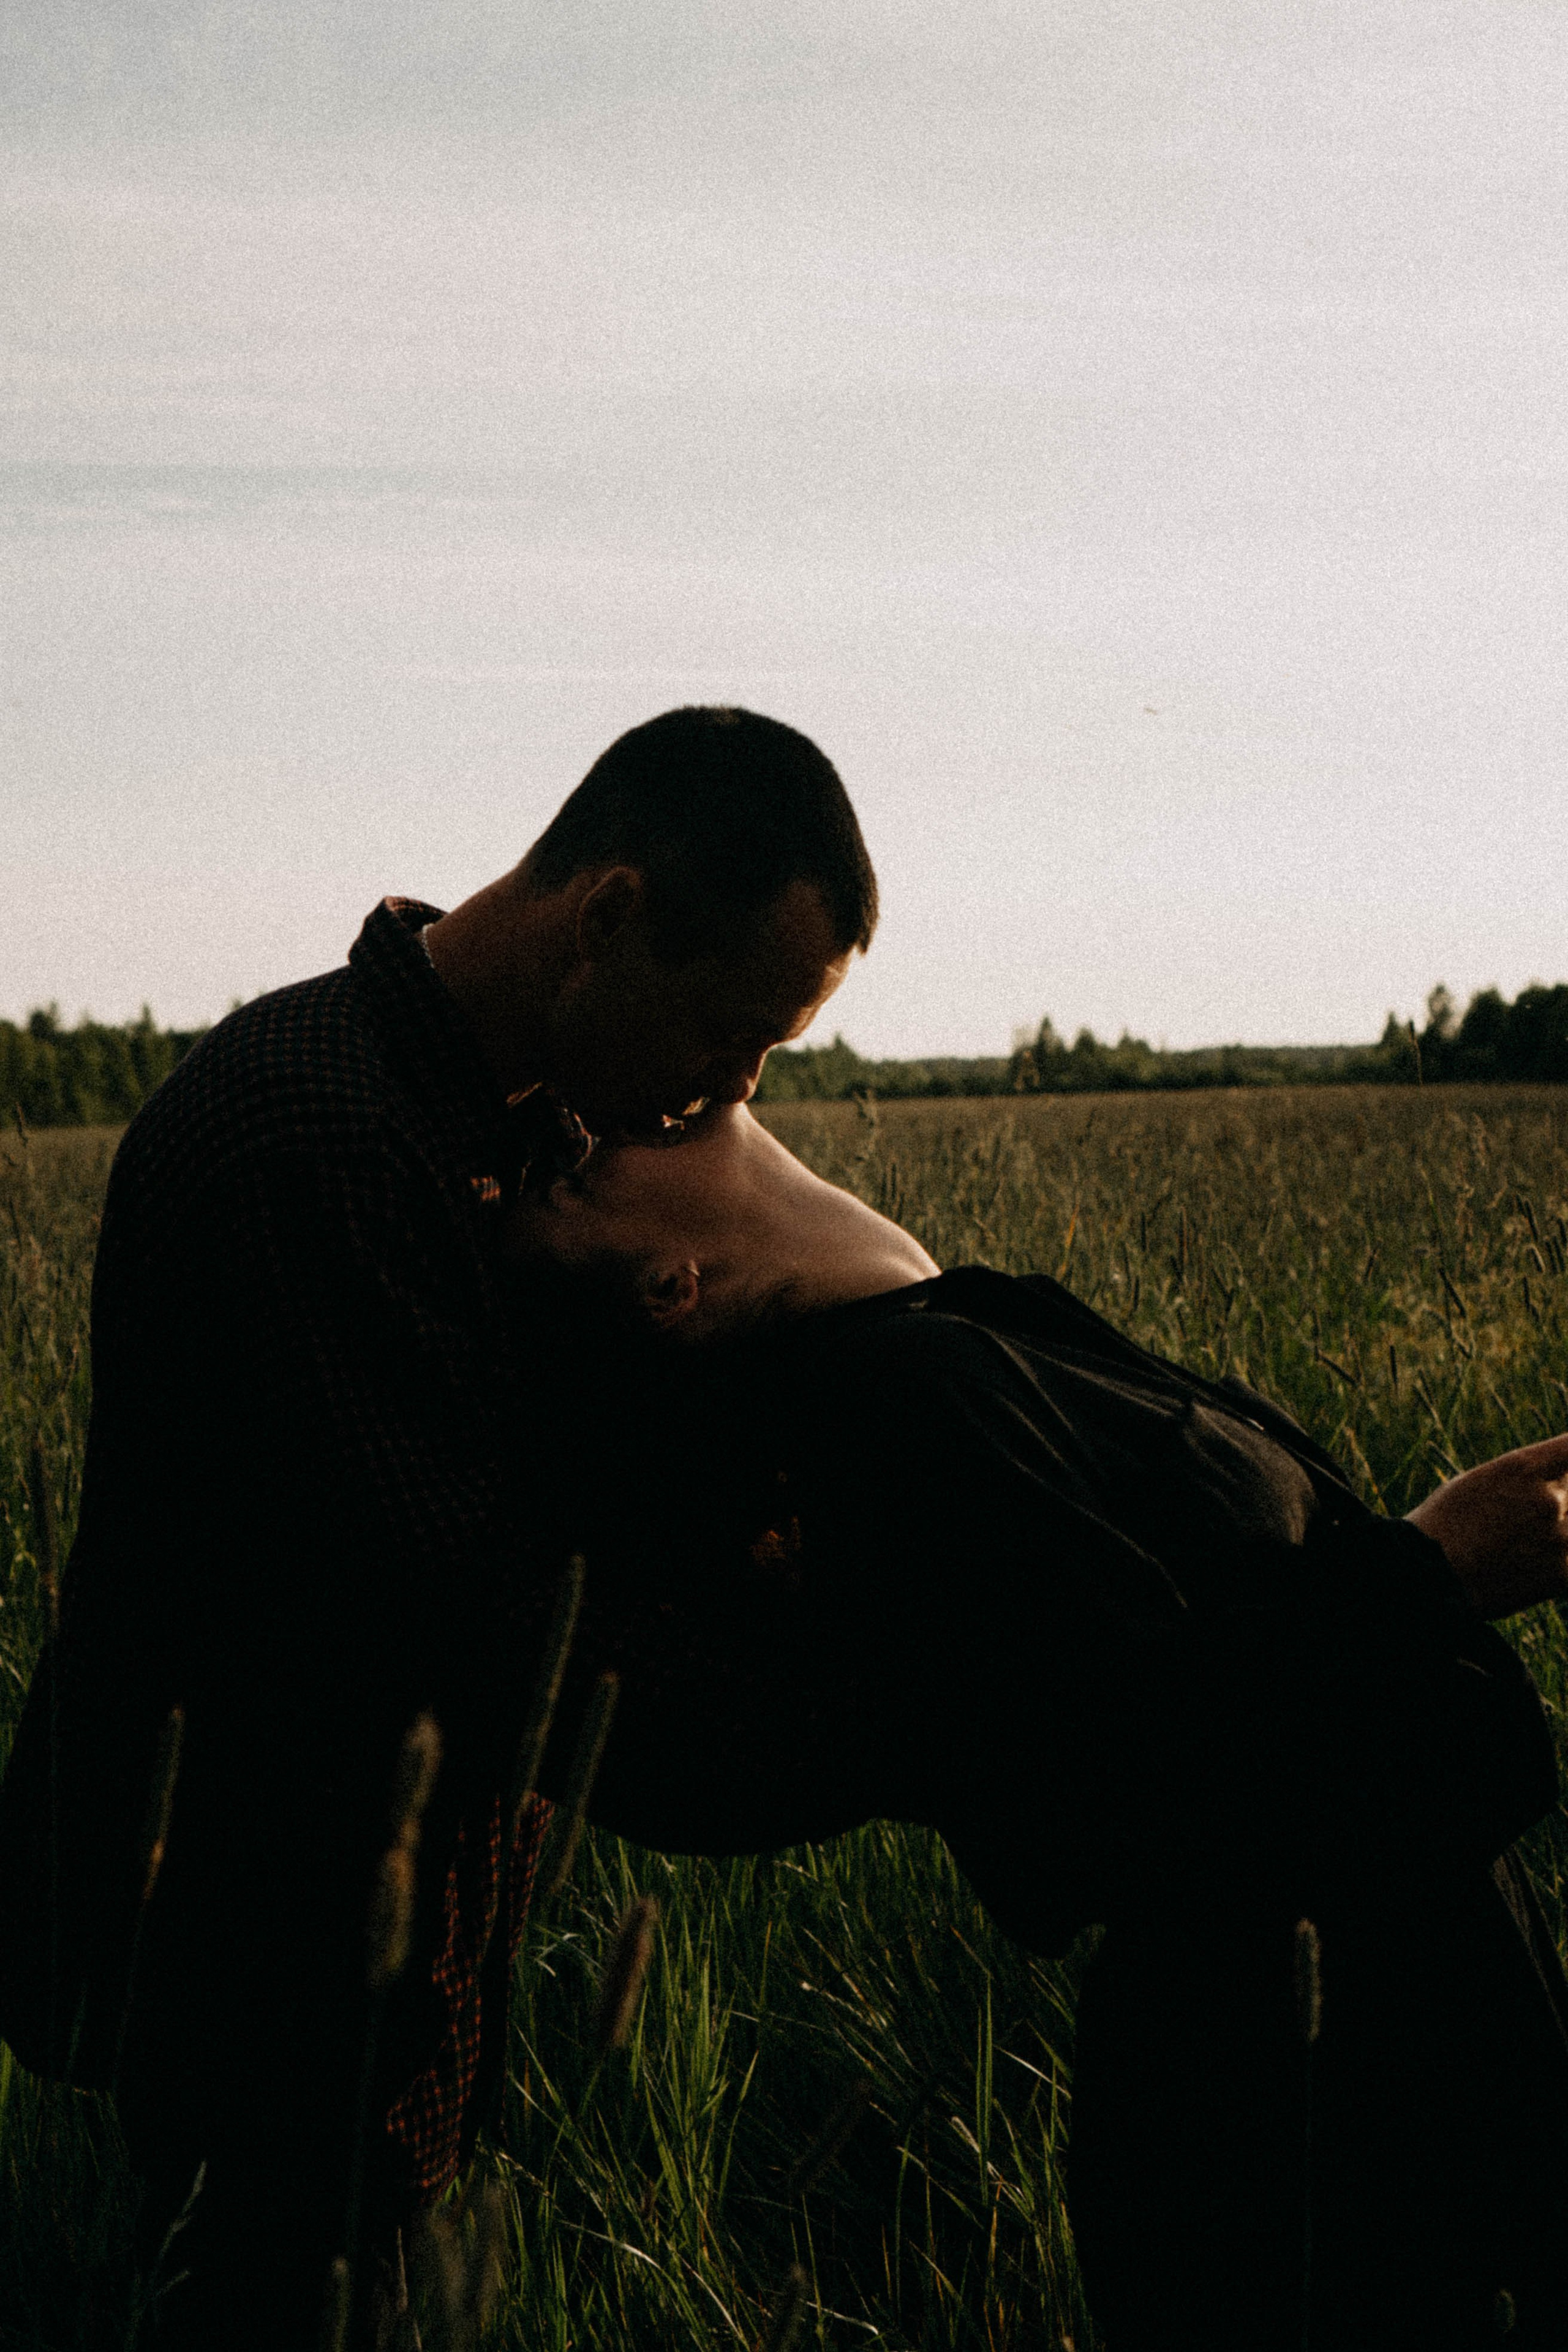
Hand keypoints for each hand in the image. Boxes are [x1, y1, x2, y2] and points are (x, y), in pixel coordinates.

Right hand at [1406, 1434, 1567, 1618]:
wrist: (1429, 1579)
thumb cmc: (1443, 1527)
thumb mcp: (1479, 1483)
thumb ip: (1526, 1480)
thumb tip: (1557, 1487)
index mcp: (1523, 1467)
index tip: (1562, 1470)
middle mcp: (1549, 1497)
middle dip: (1556, 1499)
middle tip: (1516, 1520)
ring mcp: (1561, 1536)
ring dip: (1553, 1535)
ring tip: (1512, 1550)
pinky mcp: (1564, 1574)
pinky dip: (1553, 1565)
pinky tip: (1523, 1571)